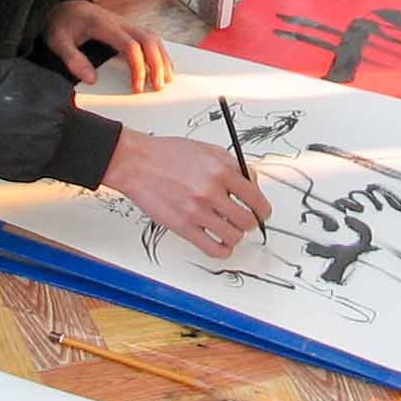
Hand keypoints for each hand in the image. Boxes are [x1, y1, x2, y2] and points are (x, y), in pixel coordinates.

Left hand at [42, 0, 173, 91]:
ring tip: (165, 79)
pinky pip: (149, 37)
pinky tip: (161, 66)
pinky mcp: (126, 27)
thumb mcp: (58, 41)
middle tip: (157, 86)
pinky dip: (158, 52)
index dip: (138, 67)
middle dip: (157, 64)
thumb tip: (92, 79)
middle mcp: (118, 21)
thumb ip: (73, 59)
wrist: (63, 6)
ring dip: (162, 58)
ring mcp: (124, 23)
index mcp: (102, 24)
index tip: (138, 87)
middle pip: (148, 39)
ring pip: (152, 37)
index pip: (130, 45)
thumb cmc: (60, 24)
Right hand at [102, 127, 270, 257]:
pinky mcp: (183, 227)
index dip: (263, 209)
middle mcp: (211, 191)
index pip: (256, 198)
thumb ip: (233, 166)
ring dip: (235, 236)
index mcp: (222, 170)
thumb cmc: (168, 155)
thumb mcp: (208, 150)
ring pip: (233, 237)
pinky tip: (220, 244)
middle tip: (244, 221)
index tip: (262, 213)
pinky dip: (222, 250)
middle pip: (248, 220)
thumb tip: (252, 183)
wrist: (137, 163)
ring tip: (229, 230)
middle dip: (249, 223)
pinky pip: (213, 248)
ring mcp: (197, 211)